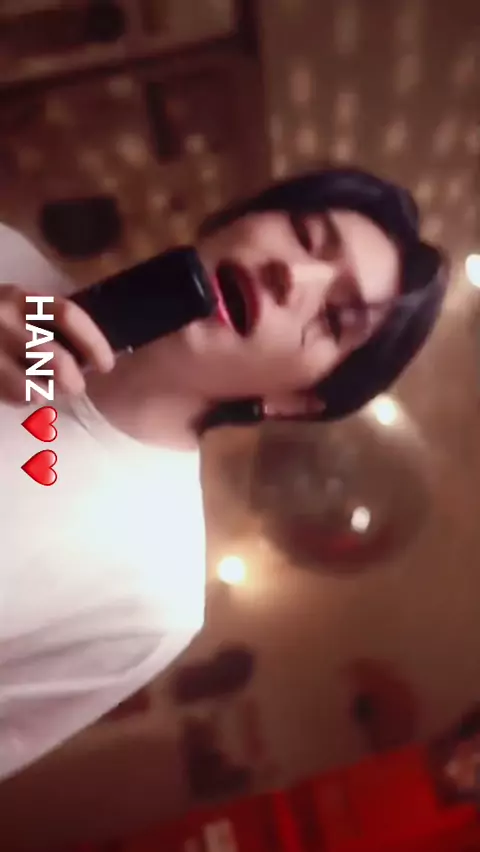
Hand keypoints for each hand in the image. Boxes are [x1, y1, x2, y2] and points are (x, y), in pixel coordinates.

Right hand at [0, 284, 114, 403]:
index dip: (94, 342)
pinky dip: (22, 400)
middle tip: (75, 387)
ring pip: (31, 386)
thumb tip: (88, 356)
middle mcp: (2, 317)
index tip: (107, 364)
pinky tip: (23, 396)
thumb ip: (44, 323)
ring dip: (46, 394)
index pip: (68, 315)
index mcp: (20, 297)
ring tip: (46, 393)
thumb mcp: (13, 308)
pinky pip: (11, 394)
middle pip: (55, 357)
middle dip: (73, 379)